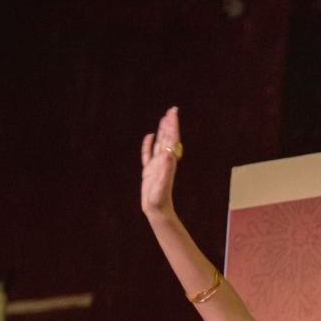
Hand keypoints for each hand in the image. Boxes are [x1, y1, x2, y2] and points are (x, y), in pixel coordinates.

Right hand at [140, 106, 180, 220]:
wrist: (157, 210)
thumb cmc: (160, 199)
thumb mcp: (162, 184)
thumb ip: (166, 169)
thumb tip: (168, 154)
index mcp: (168, 161)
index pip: (171, 139)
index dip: (172, 126)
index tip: (173, 113)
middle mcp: (164, 161)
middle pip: (168, 138)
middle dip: (170, 124)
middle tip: (172, 110)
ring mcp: (156, 165)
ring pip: (160, 143)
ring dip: (162, 131)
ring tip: (164, 118)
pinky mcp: (149, 171)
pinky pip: (148, 154)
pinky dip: (148, 144)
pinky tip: (149, 135)